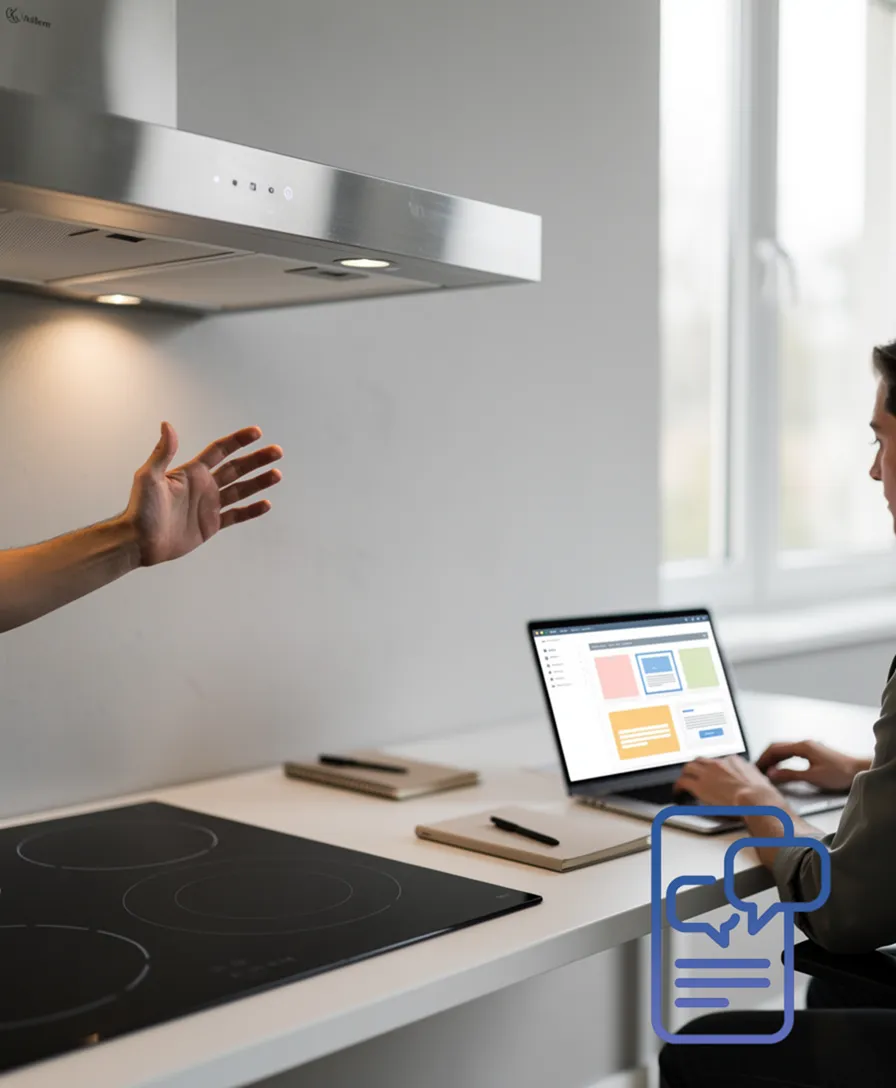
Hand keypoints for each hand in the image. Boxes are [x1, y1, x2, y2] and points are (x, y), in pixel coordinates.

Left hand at [124, 422, 282, 565]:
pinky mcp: (211, 524)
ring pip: (241, 490)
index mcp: (192, 472)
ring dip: (259, 482)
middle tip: (276, 451)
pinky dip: (251, 510)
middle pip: (236, 468)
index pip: (220, 451)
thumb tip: (167, 425)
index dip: (238, 441)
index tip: (256, 433)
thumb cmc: (140, 509)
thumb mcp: (148, 477)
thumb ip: (162, 452)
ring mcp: (209, 505)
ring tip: (277, 474)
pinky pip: (236, 515)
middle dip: (256, 459)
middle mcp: (204, 486)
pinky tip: (266, 504)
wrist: (140, 541)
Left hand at [674, 755, 786, 807]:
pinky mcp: (700, 786)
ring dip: (686, 774)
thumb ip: (754, 779)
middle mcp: (719, 764)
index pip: (719, 761)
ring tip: (683, 782)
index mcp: (734, 761)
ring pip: (689, 767)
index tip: (713, 775)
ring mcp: (708, 773)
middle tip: (694, 774)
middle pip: (701, 761)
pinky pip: (683, 782)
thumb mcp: (761, 781)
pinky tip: (678, 793)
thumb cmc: (763, 796)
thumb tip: (757, 783)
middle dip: (697, 767)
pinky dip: (678, 787)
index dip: (714, 769)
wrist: (757, 802)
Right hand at [755, 741, 866, 791]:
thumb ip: (790, 774)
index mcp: (802, 746)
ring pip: (783, 750)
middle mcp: (804, 744)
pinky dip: (781, 760)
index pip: (775, 749)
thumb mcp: (812, 776)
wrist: (857, 770)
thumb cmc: (840, 772)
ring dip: (773, 759)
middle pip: (777, 747)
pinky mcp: (812, 753)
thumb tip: (772, 774)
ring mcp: (808, 747)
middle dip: (765, 758)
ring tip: (766, 770)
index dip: (763, 758)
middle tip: (757, 769)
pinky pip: (790, 753)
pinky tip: (780, 768)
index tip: (755, 767)